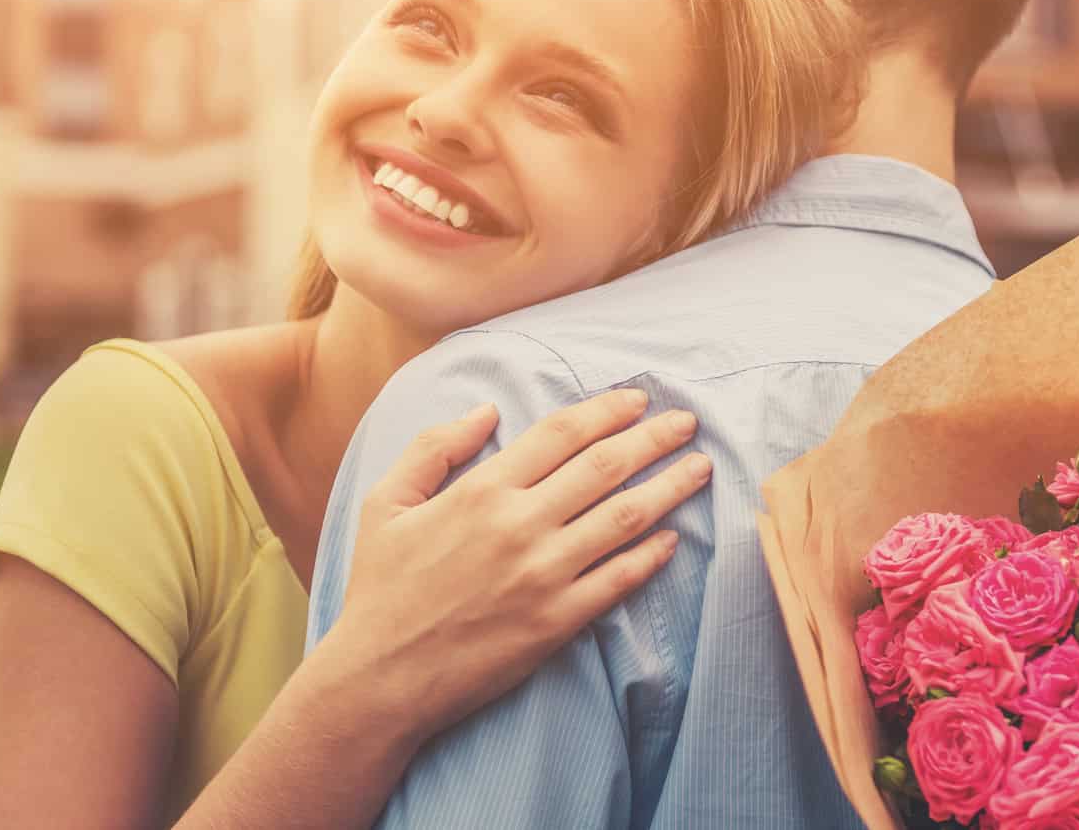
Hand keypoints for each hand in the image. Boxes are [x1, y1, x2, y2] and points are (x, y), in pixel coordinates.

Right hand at [330, 389, 708, 742]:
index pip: (563, 433)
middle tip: (688, 423)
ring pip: (625, 518)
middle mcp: (520, 525)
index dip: (607, 410)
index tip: (638, 400)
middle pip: (606, 466)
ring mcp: (543, 575)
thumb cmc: (380, 588)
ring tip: (699, 468)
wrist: (379, 679)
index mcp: (483, 490)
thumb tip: (485, 410)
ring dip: (669, 487)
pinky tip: (674, 539)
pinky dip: (652, 556)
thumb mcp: (386, 502)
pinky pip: (619, 580)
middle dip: (654, 438)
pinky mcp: (557, 622)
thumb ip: (434, 447)